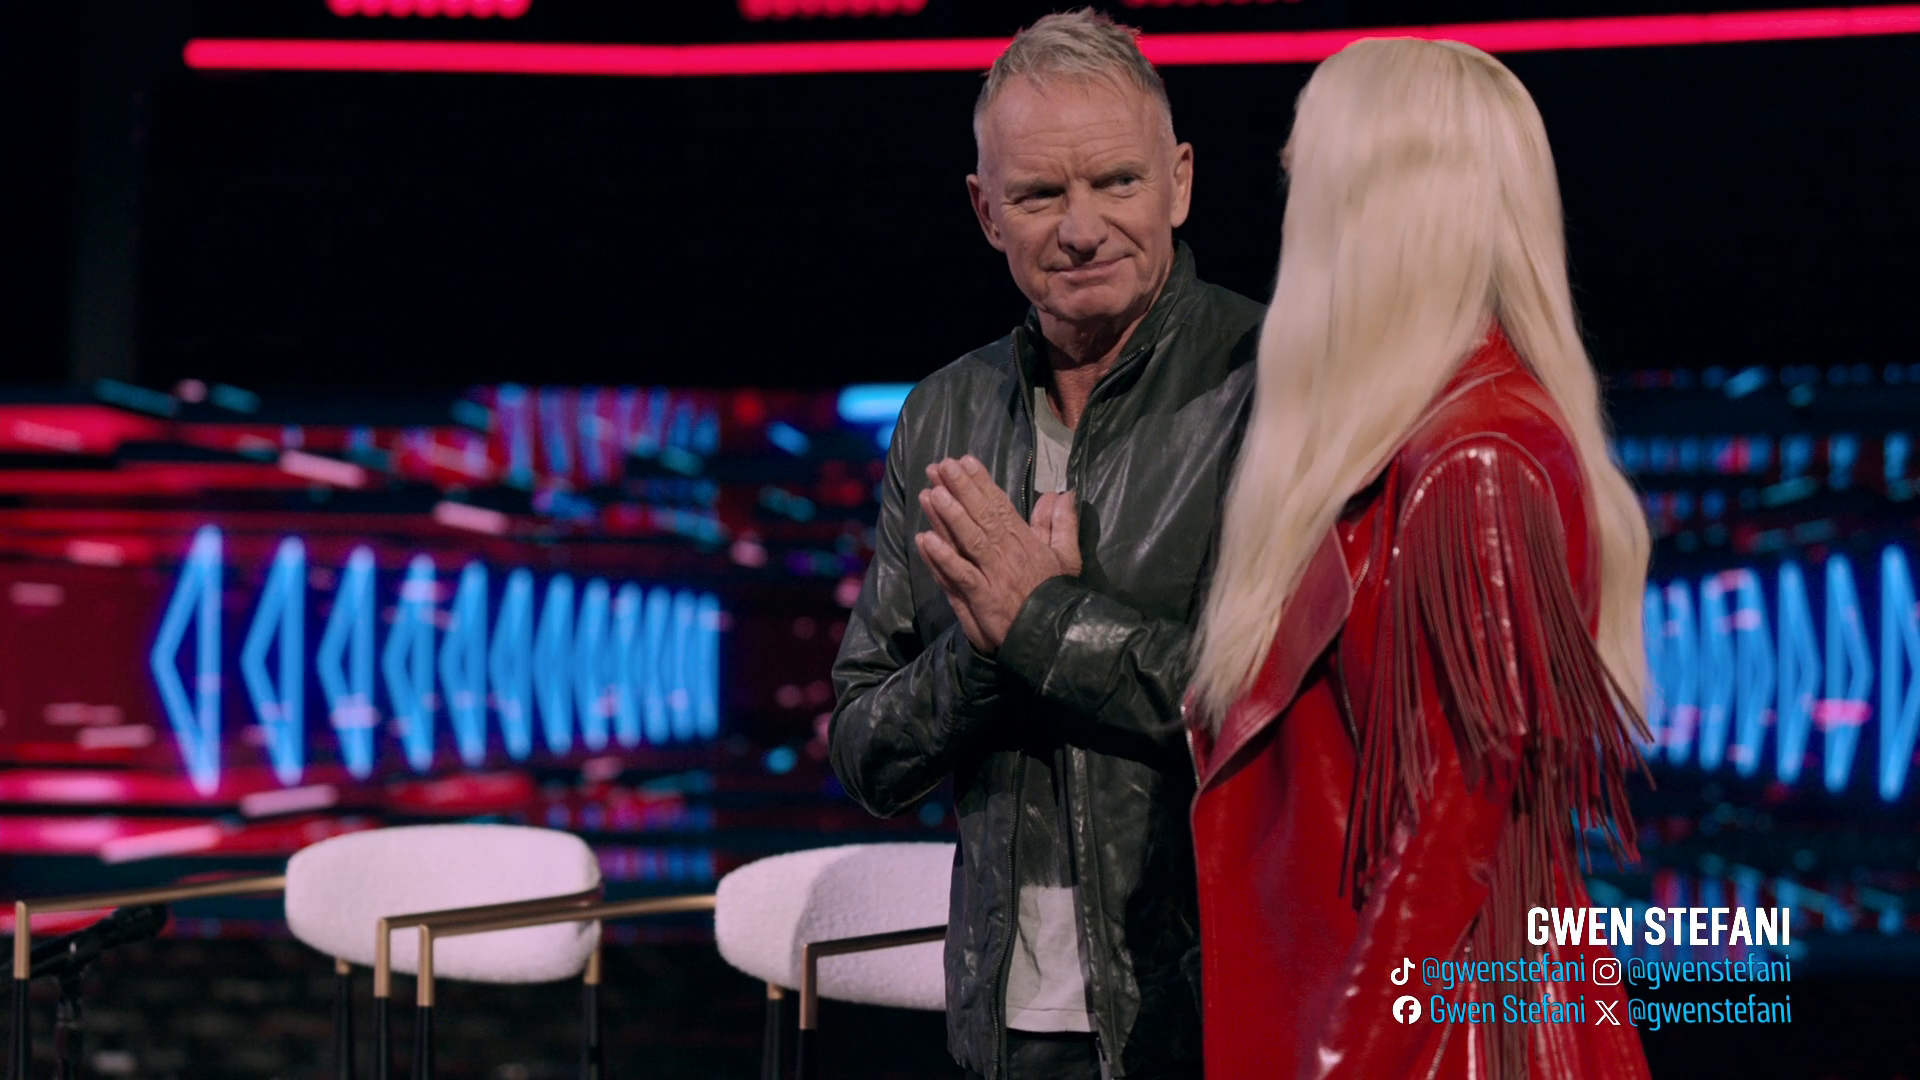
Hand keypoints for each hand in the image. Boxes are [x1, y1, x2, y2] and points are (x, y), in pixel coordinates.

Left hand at [914, 456, 1078, 655]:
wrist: (1055, 637)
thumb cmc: (1057, 597)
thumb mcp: (1067, 558)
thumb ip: (1062, 525)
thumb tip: (1062, 494)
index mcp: (1025, 542)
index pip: (1000, 506)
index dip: (981, 483)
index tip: (965, 461)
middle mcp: (1007, 554)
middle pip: (981, 516)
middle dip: (960, 489)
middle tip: (942, 466)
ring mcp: (993, 575)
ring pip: (968, 540)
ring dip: (948, 516)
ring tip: (930, 492)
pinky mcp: (982, 598)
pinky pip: (960, 574)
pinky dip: (943, 558)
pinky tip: (925, 540)